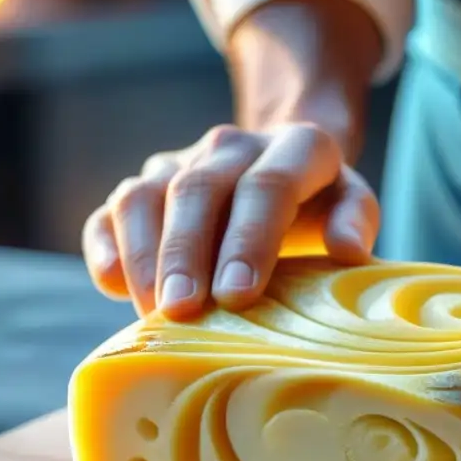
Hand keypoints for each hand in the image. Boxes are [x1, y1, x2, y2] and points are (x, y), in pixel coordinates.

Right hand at [82, 123, 379, 319]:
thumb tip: (347, 250)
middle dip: (186, 254)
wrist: (284, 169)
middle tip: (181, 311)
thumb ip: (355, 221)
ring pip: (144, 196)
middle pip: (198, 190)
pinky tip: (110, 284)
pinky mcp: (145, 187)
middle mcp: (231, 146)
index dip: (250, 240)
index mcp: (293, 147)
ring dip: (144, 257)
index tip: (237, 296)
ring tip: (150, 315)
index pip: (267, 186)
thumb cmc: (321, 204)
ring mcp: (181, 163)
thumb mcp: (353, 205)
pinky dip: (105, 246)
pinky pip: (110, 211)